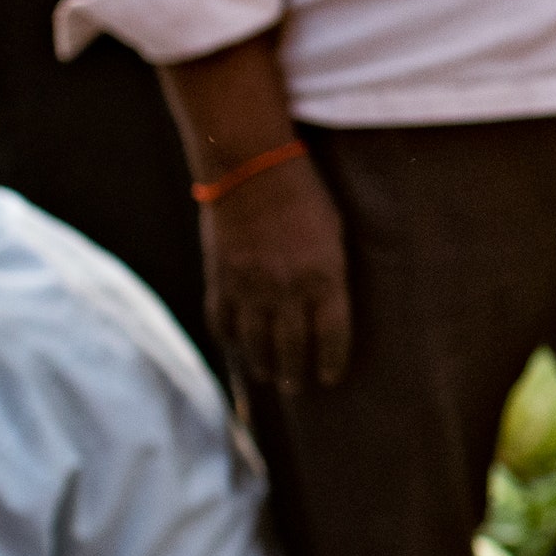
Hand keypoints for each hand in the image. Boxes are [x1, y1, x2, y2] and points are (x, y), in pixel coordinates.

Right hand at [202, 152, 353, 393]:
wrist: (250, 169)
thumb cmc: (304, 196)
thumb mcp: (335, 232)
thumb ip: (332, 272)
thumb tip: (329, 306)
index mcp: (325, 277)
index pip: (332, 335)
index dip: (332, 361)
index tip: (330, 377)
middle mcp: (288, 289)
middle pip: (292, 347)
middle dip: (295, 372)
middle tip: (296, 386)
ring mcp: (250, 287)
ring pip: (255, 343)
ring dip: (262, 364)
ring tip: (268, 374)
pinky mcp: (219, 279)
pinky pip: (222, 322)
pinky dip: (229, 339)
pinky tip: (237, 347)